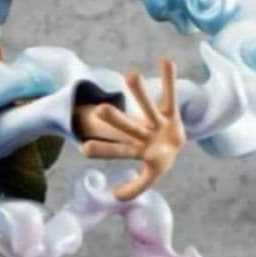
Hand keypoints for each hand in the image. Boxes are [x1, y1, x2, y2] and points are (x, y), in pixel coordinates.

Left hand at [79, 58, 184, 200]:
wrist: (172, 144)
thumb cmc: (156, 160)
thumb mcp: (148, 177)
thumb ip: (135, 188)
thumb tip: (115, 197)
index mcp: (133, 149)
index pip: (115, 151)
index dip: (102, 150)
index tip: (83, 148)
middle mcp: (140, 134)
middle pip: (126, 128)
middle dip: (115, 121)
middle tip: (99, 110)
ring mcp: (154, 122)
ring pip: (146, 107)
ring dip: (139, 93)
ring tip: (130, 74)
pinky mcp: (169, 113)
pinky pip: (169, 94)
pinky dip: (168, 78)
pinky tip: (165, 60)